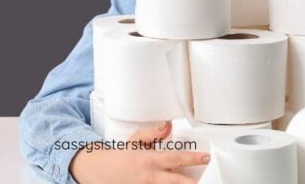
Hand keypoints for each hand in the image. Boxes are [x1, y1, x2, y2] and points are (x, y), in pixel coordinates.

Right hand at [70, 121, 209, 183]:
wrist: (98, 172)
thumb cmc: (120, 156)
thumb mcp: (136, 141)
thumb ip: (153, 134)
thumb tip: (169, 126)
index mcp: (149, 160)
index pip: (175, 159)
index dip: (192, 159)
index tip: (205, 157)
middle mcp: (149, 177)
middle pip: (176, 182)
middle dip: (191, 183)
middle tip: (206, 180)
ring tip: (197, 183)